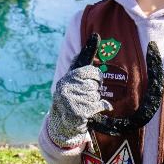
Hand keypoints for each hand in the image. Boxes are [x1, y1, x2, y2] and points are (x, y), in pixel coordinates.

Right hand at [47, 33, 112, 147]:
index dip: (96, 76)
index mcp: (68, 77)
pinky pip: (98, 105)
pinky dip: (102, 108)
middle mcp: (67, 86)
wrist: (62, 126)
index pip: (90, 71)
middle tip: (86, 98)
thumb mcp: (73, 79)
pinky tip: (95, 111)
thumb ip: (82, 62)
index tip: (97, 79)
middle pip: (95, 84)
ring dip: (95, 101)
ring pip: (96, 95)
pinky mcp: (78, 112)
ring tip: (85, 106)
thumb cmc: (71, 99)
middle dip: (95, 91)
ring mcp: (71, 99)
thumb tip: (95, 37)